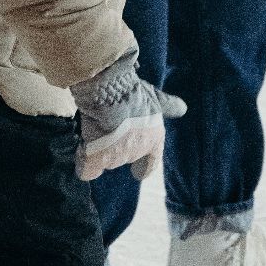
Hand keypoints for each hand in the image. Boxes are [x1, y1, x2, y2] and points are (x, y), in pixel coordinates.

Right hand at [72, 52, 185, 181]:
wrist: (112, 94)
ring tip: (96, 125)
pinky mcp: (96, 160)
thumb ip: (168, 106)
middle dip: (116, 145)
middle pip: (123, 156)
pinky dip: (84, 164)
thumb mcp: (155, 97)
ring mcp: (116, 158)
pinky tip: (82, 151)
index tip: (138, 174)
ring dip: (100, 147)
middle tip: (109, 125)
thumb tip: (183, 108)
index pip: (152, 161)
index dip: (144, 165)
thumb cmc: (133, 92)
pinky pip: (88, 170)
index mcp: (155, 139)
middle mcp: (137, 152)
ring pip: (105, 160)